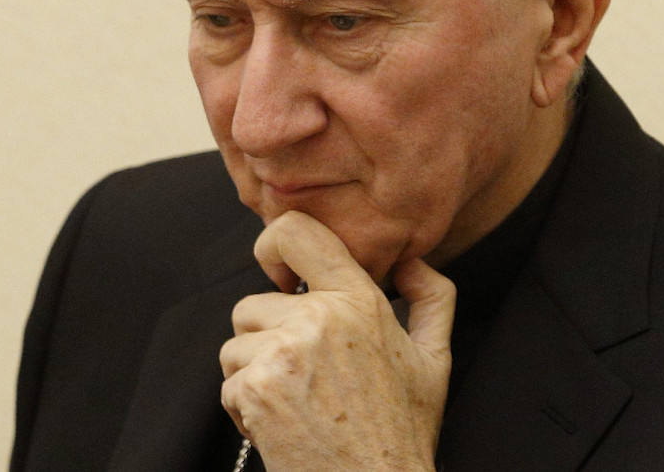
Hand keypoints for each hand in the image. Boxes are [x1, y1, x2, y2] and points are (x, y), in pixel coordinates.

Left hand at [219, 211, 455, 470]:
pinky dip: (246, 406)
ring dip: (253, 371)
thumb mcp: (436, 358)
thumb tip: (409, 262)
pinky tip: (282, 423)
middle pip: (253, 303)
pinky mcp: (254, 390)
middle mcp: (317, 319)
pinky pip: (228, 382)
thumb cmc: (402, 429)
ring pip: (236, 344)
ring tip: (294, 400)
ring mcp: (282, 354)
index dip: (272, 243)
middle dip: (267, 337)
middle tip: (303, 373)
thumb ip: (432, 297)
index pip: (298, 233)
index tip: (277, 271)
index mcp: (359, 302)